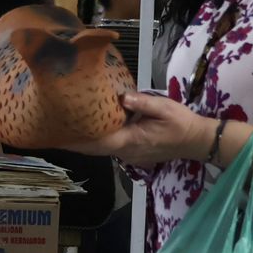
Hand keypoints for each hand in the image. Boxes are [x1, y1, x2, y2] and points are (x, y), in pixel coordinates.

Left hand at [64, 91, 211, 165]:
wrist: (197, 141)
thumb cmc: (181, 123)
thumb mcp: (164, 108)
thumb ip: (142, 102)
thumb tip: (122, 97)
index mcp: (131, 141)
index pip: (98, 143)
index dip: (77, 140)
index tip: (59, 136)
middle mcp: (126, 152)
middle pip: (95, 148)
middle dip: (75, 140)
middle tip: (55, 128)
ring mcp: (130, 155)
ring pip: (102, 148)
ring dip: (86, 140)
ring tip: (68, 126)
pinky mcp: (133, 153)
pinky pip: (111, 147)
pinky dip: (99, 139)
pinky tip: (92, 128)